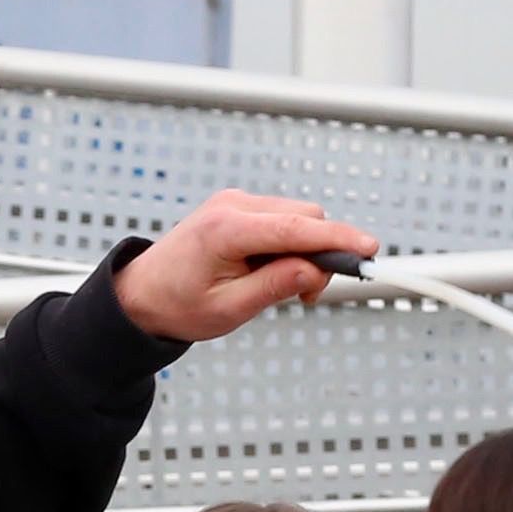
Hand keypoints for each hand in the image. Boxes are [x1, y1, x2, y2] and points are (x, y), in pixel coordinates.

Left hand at [111, 193, 379, 344]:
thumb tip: (315, 271)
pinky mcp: (240, 207)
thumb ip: (275, 286)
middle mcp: (232, 205)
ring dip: (305, 250)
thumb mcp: (229, 309)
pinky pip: (283, 219)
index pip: (297, 228)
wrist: (143, 294)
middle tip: (306, 295)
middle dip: (321, 252)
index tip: (369, 249)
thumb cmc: (177, 305)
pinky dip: (290, 244)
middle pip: (306, 216)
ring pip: (298, 217)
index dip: (338, 239)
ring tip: (279, 286)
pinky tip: (268, 270)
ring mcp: (235, 202)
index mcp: (226, 230)